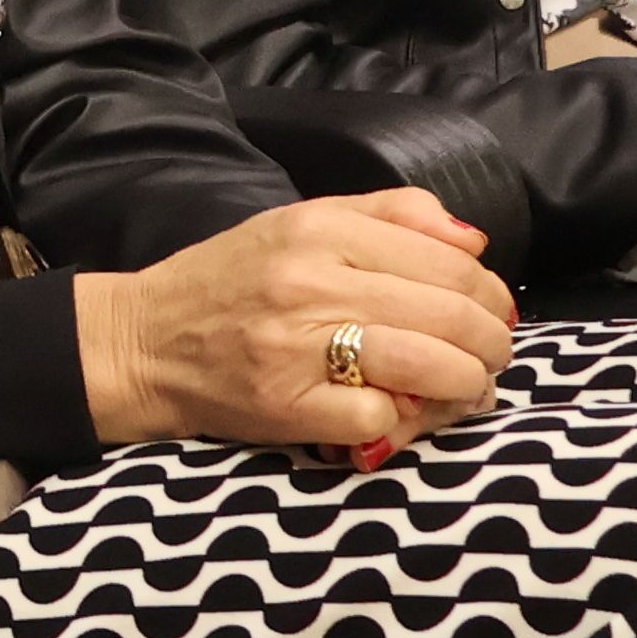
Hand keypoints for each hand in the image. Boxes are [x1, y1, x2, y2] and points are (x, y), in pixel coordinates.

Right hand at [74, 189, 510, 450]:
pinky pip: (382, 416)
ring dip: (467, 386)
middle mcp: (309, 280)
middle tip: (490, 360)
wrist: (142, 340)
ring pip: (431, 366)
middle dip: (491, 346)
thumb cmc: (228, 282)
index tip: (494, 314)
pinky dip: (403, 422)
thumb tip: (473, 241)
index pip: (449, 261)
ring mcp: (296, 345)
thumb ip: (388, 215)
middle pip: (451, 314)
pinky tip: (396, 414)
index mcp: (319, 228)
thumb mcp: (299, 222)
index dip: (491, 295)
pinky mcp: (285, 405)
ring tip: (465, 391)